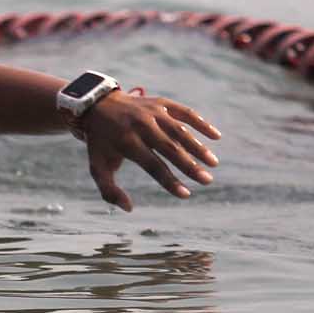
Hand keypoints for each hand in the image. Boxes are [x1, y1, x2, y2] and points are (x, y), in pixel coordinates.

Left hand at [80, 91, 219, 210]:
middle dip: (189, 165)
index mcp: (126, 141)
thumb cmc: (101, 142)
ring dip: (197, 146)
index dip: (169, 180)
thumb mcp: (97, 165)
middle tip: (207, 180)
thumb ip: (109, 189)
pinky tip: (216, 136)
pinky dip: (200, 123)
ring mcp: (152, 112)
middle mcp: (140, 125)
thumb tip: (129, 208)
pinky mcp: (161, 103)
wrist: (98, 105)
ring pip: (179, 130)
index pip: (152, 165)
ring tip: (213, 163)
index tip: (186, 194)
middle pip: (169, 148)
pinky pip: (184, 112)